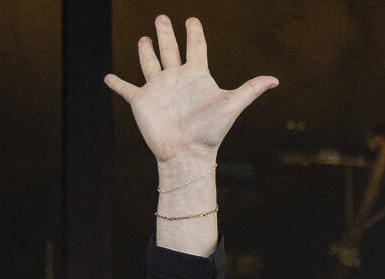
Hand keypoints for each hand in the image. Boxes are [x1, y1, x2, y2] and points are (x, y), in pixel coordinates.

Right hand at [106, 17, 275, 163]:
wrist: (187, 155)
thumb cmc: (210, 132)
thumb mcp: (232, 105)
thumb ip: (251, 90)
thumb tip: (276, 80)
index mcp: (197, 76)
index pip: (196, 48)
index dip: (194, 33)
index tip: (192, 19)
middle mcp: (176, 79)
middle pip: (170, 49)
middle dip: (166, 33)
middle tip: (162, 17)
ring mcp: (158, 89)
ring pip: (150, 63)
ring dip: (146, 51)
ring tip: (144, 39)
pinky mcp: (141, 101)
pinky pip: (126, 88)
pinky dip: (116, 83)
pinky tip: (108, 77)